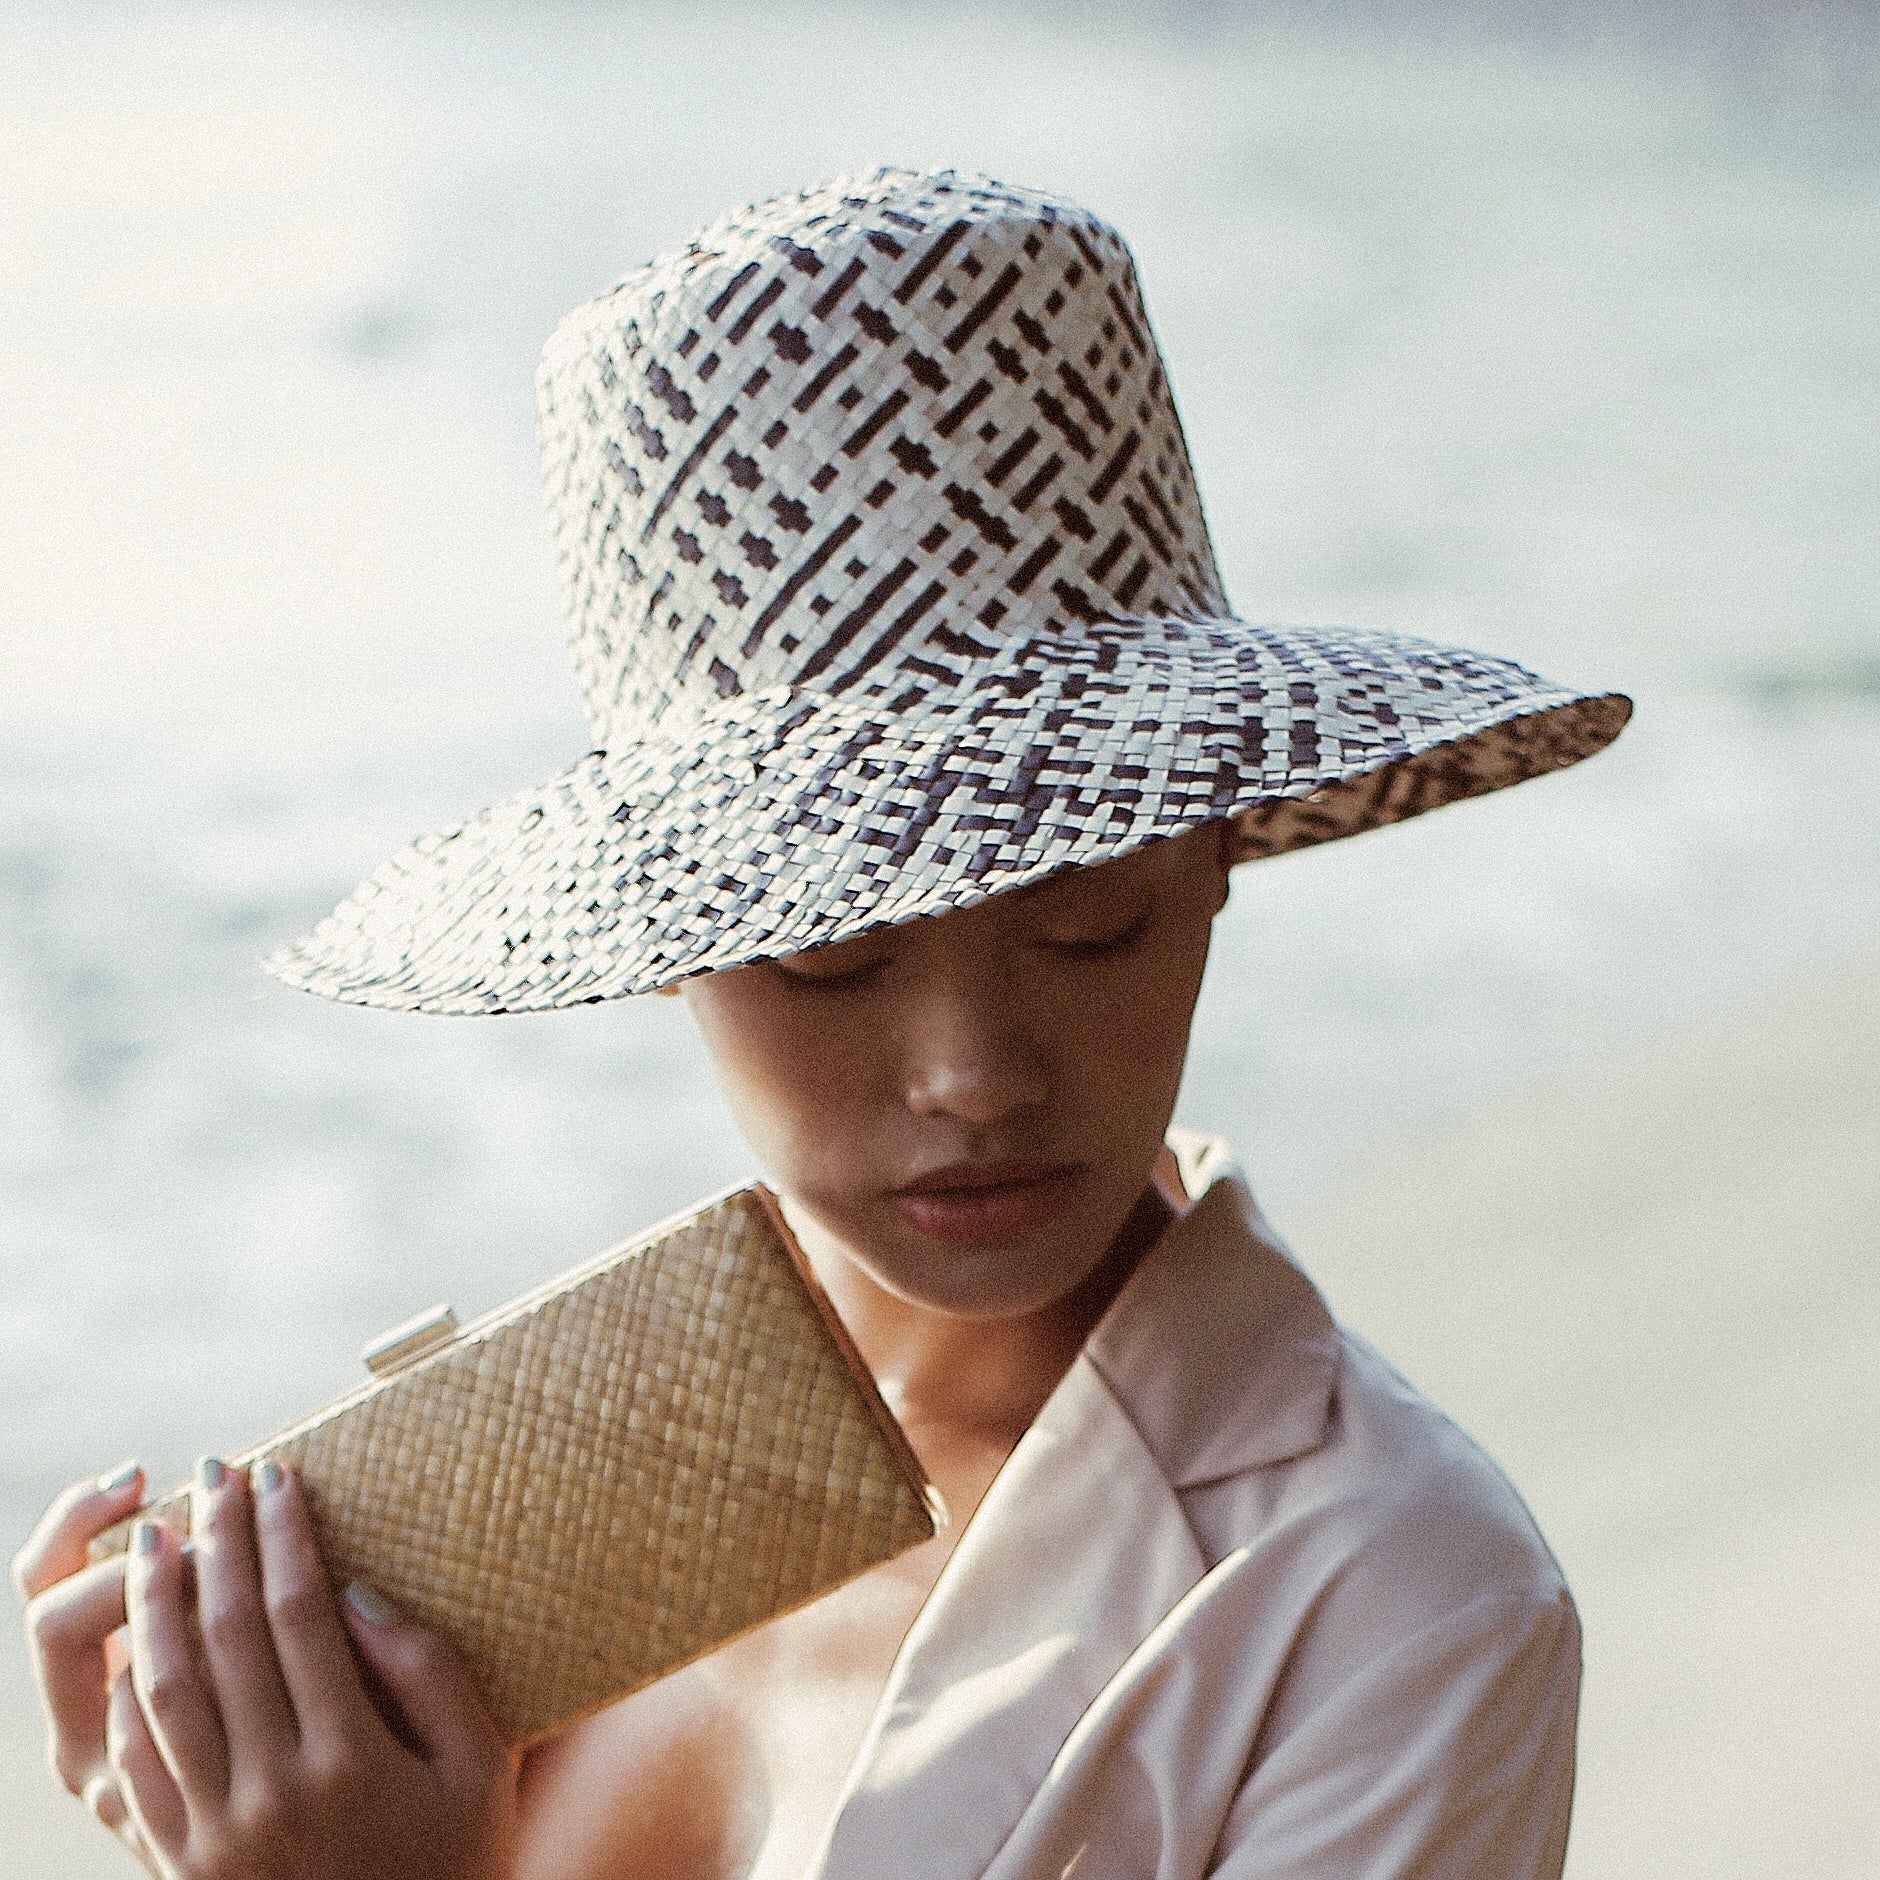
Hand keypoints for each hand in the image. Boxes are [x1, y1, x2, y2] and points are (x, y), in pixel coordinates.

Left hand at [21, 1458, 517, 1878]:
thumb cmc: (456, 1865)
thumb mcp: (482, 1770)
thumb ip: (430, 1677)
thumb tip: (359, 1596)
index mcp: (350, 1760)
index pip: (298, 1614)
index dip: (284, 1535)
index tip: (283, 1475)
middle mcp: (272, 1791)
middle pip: (223, 1637)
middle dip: (218, 1541)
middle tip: (217, 1473)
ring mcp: (216, 1834)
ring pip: (163, 1694)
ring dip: (153, 1605)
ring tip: (159, 1536)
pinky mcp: (183, 1866)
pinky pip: (135, 1769)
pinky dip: (128, 1698)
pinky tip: (136, 1648)